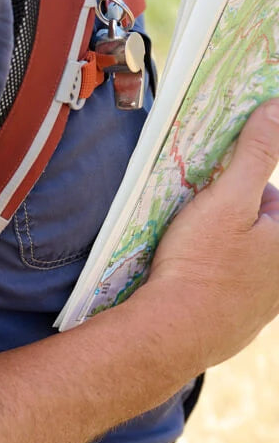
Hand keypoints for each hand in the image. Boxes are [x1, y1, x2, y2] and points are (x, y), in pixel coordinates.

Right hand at [145, 99, 278, 371]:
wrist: (174, 334)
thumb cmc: (202, 266)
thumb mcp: (226, 199)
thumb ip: (256, 153)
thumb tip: (277, 108)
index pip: (273, 194)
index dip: (245, 179)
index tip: (219, 181)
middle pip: (266, 217)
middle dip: (237, 205)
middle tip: (201, 203)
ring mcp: (271, 297)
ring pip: (250, 249)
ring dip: (226, 238)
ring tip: (190, 237)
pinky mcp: (248, 317)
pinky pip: (237, 279)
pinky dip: (218, 268)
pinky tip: (191, 268)